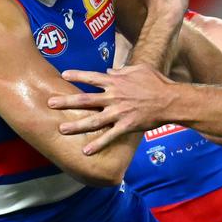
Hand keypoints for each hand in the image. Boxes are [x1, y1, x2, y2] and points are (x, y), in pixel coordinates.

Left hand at [48, 64, 176, 154]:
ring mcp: (119, 112)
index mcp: (116, 81)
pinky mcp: (126, 126)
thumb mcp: (138, 69)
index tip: (63, 75)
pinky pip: (109, 137)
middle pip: (85, 99)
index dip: (77, 75)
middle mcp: (114, 97)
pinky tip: (86, 152)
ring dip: (76, 125)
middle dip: (66, 102)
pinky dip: (98, 144)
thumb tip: (108, 71)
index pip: (91, 77)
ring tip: (61, 129)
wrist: (171, 100)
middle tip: (50, 103)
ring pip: (93, 120)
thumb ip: (121, 70)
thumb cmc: (156, 82)